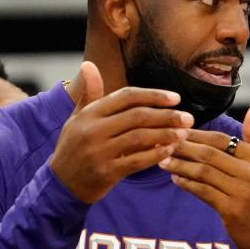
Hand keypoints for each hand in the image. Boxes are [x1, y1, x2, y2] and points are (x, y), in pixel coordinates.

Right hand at [50, 61, 194, 203]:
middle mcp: (93, 130)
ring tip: (184, 133)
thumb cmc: (74, 146)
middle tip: (188, 118)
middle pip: (138, 116)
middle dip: (167, 116)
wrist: (61, 184)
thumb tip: (88, 64)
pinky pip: (137, 161)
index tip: (175, 98)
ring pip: (140, 138)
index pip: (126, 96)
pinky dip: (155, 155)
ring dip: (165, 135)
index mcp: (90, 113)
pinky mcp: (106, 172)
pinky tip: (170, 151)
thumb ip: (89, 93)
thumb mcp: (77, 118)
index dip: (153, 95)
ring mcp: (99, 152)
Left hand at [160, 104, 249, 248]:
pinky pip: (202, 191)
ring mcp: (242, 192)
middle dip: (183, 148)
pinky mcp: (231, 209)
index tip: (176, 131)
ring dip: (180, 165)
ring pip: (202, 172)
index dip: (197, 135)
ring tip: (163, 161)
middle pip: (209, 154)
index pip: (221, 139)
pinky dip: (186, 183)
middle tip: (162, 143)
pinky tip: (175, 179)